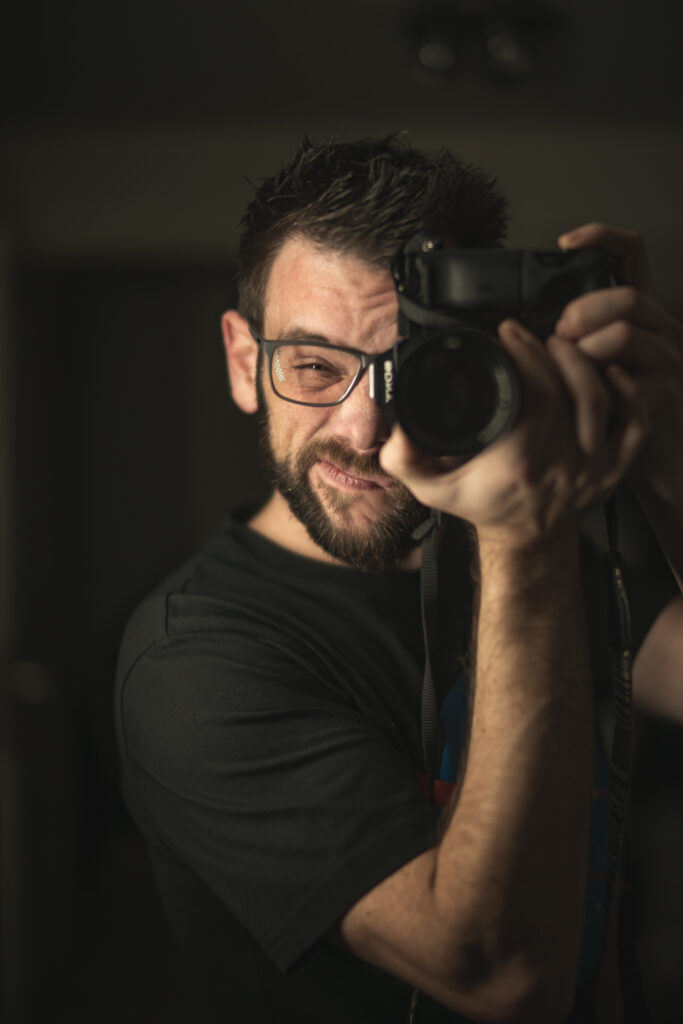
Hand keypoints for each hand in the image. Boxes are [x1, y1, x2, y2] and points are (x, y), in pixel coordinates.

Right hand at [379, 318, 643, 545]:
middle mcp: (562, 467)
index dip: (523, 357)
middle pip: (567, 391)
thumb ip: (404, 460)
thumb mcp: (432, 489)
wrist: (525, 537)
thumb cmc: (483, 504)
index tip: (506, 333)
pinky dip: (629, 395)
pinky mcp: (615, 468)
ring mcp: (593, 468)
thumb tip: (399, 432)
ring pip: (601, 400)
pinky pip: (635, 426)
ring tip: (559, 343)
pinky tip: (610, 372)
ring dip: (582, 363)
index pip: (533, 396)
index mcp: (519, 464)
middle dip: (547, 352)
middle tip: (527, 332)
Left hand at [554, 223, 682, 504]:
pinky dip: (601, 385)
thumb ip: (568, 337)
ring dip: (587, 353)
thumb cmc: (613, 410)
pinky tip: (594, 394)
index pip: (632, 254)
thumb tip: (517, 324)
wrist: (655, 458)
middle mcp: (664, 328)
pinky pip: (626, 380)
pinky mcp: (668, 393)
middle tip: (561, 336)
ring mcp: (671, 360)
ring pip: (626, 334)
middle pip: (626, 298)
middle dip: (584, 313)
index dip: (602, 237)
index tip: (564, 242)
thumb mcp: (590, 361)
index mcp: (643, 312)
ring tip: (574, 372)